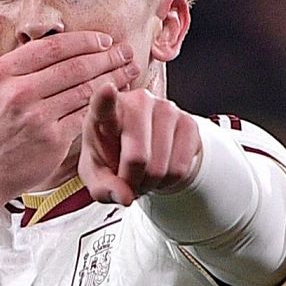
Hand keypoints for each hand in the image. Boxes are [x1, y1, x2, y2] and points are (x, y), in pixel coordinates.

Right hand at [0, 5, 138, 211]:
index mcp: (1, 74)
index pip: (52, 48)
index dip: (82, 41)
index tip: (102, 39)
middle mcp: (19, 93)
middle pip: (74, 66)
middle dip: (106, 56)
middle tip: (125, 50)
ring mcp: (37, 117)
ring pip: (84, 89)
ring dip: (112, 77)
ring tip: (129, 69)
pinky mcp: (53, 139)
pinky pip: (85, 114)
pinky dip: (104, 104)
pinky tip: (117, 97)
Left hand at [79, 84, 201, 205]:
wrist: (140, 152)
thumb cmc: (110, 157)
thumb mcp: (96, 175)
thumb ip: (102, 188)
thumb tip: (124, 196)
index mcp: (105, 112)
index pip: (103, 104)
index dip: (105, 99)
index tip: (107, 89)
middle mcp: (137, 103)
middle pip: (137, 157)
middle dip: (133, 181)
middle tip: (128, 181)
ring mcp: (166, 109)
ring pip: (161, 167)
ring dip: (152, 182)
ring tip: (143, 174)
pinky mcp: (189, 122)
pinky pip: (181, 168)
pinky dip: (169, 180)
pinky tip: (160, 170)